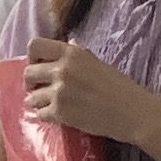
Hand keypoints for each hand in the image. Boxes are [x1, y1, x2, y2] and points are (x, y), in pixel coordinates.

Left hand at [24, 37, 156, 150]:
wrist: (132, 112)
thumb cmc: (120, 87)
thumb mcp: (97, 63)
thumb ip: (77, 56)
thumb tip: (68, 45)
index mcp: (72, 53)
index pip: (35, 45)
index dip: (33, 57)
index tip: (40, 66)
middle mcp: (62, 70)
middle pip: (28, 73)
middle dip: (32, 83)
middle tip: (41, 89)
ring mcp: (59, 92)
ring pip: (31, 97)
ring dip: (37, 102)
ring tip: (49, 104)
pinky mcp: (60, 112)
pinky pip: (39, 114)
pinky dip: (46, 116)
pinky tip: (57, 115)